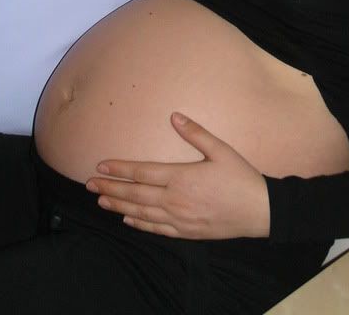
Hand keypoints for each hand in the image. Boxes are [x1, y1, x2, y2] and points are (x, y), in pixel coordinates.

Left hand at [85, 112, 269, 238]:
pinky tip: (127, 219)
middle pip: (135, 194)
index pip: (142, 172)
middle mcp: (175, 200)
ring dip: (118, 206)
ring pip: (140, 213)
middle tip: (89, 184)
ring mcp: (178, 219)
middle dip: (110, 187)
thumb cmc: (241, 177)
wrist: (259, 211)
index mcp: (181, 177)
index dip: (120, 169)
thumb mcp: (221, 150)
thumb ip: (196, 133)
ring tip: (100, 200)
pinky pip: (156, 228)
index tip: (101, 165)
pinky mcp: (185, 232)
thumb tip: (174, 116)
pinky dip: (138, 224)